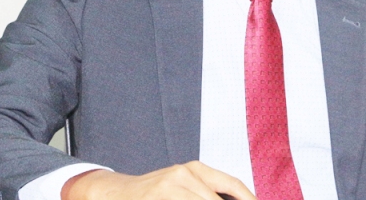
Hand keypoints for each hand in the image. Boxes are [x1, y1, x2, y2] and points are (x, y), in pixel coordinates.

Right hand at [60, 161, 255, 199]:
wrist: (117, 192)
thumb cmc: (156, 193)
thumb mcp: (184, 186)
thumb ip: (207, 192)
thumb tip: (239, 199)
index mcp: (195, 169)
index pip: (232, 184)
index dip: (248, 197)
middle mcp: (184, 174)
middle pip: (217, 199)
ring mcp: (169, 187)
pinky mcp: (157, 197)